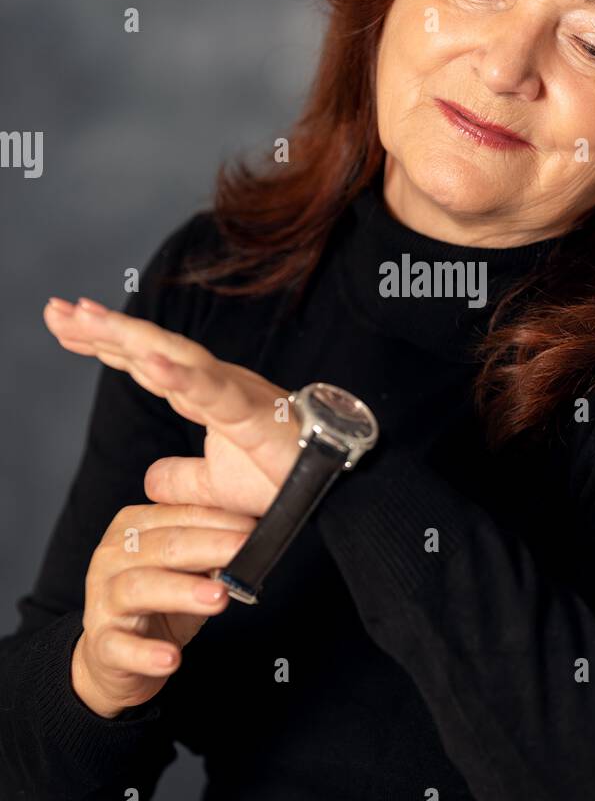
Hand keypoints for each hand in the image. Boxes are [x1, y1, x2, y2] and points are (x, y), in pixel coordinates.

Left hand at [44, 296, 300, 516]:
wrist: (332, 491)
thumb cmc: (284, 479)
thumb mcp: (217, 486)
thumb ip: (182, 478)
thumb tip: (149, 479)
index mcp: (205, 395)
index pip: (145, 362)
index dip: (104, 343)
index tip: (62, 325)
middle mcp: (216, 384)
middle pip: (150, 350)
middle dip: (102, 329)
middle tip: (56, 309)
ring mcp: (235, 393)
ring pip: (174, 357)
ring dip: (129, 336)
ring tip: (86, 319)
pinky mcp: (254, 414)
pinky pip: (211, 390)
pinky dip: (179, 373)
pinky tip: (147, 358)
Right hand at [71, 502, 257, 717]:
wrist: (116, 658)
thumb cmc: (158, 605)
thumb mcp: (187, 569)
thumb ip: (211, 550)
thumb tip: (252, 539)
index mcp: (133, 528)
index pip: (180, 516)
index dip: (219, 520)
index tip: (254, 526)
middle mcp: (112, 557)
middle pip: (163, 547)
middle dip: (209, 547)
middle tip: (245, 552)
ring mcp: (103, 600)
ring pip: (139, 587)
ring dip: (181, 591)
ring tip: (218, 597)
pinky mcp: (101, 645)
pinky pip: (120, 647)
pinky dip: (145, 653)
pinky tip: (170, 658)